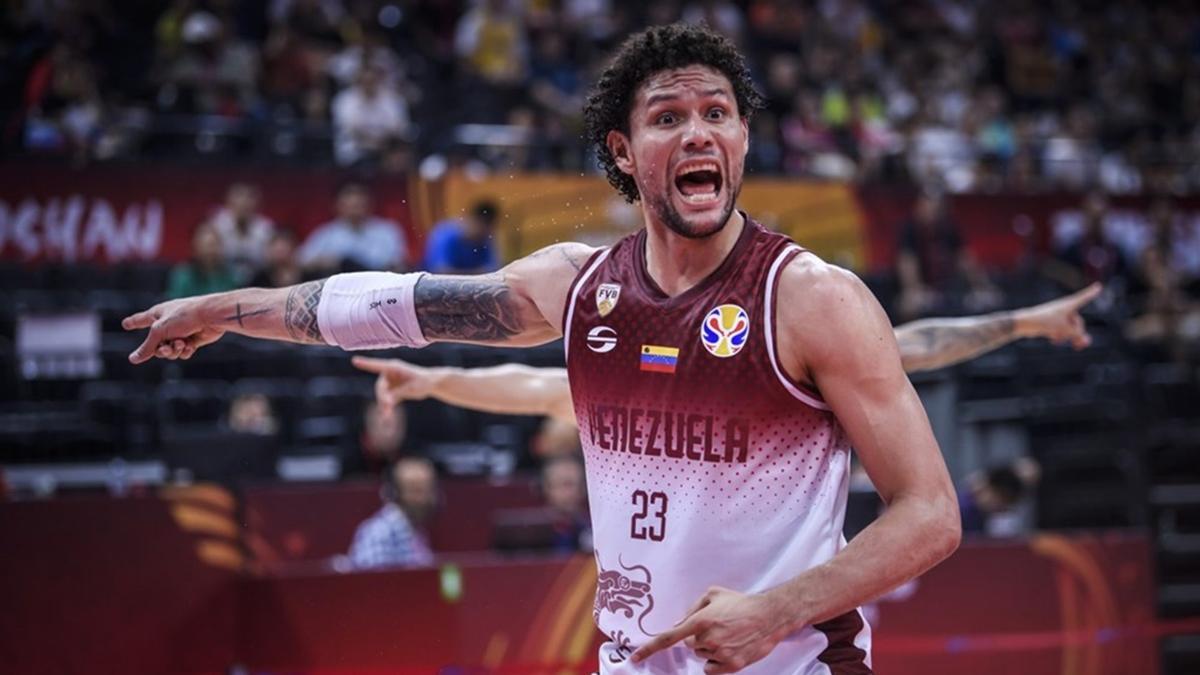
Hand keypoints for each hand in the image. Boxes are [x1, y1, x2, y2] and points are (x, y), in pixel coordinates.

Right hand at [123, 298, 225, 362]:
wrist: (211, 316)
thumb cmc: (183, 317)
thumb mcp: (159, 332)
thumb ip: (147, 347)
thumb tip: (133, 359)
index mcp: (158, 314)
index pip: (141, 319)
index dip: (133, 322)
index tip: (125, 324)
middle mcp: (168, 323)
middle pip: (156, 344)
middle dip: (160, 350)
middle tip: (166, 348)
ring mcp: (181, 332)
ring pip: (170, 350)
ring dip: (174, 351)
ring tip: (180, 344)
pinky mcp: (193, 339)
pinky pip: (183, 352)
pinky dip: (185, 351)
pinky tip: (190, 345)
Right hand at [351, 356, 435, 420]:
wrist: (431, 384)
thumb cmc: (422, 382)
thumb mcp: (411, 388)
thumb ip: (398, 393)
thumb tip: (386, 402)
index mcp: (394, 367)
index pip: (377, 365)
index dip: (366, 364)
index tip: (355, 360)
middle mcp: (390, 374)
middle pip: (380, 386)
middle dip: (382, 397)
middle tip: (386, 407)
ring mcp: (390, 382)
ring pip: (382, 395)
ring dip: (384, 404)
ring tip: (386, 416)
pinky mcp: (393, 391)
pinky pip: (387, 400)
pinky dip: (387, 408)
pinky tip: (386, 418)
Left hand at [631, 586, 788, 673]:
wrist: (769, 616)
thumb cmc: (740, 603)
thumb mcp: (713, 594)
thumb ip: (692, 608)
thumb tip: (678, 624)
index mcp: (700, 620)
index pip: (669, 637)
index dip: (649, 648)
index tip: (635, 657)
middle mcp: (707, 639)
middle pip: (690, 646)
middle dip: (698, 638)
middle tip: (717, 627)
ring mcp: (720, 654)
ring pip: (702, 656)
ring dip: (709, 649)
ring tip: (728, 635)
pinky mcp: (732, 665)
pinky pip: (711, 669)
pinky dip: (716, 662)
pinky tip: (729, 648)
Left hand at [1013, 282, 1101, 348]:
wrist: (1023, 324)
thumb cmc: (1044, 322)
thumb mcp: (1064, 329)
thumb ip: (1077, 335)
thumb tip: (1087, 341)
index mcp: (1068, 305)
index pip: (1083, 298)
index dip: (1091, 293)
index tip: (1099, 286)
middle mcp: (1063, 309)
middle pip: (1077, 322)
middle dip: (1078, 333)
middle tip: (1079, 345)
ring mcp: (1057, 316)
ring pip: (1069, 328)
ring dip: (1070, 337)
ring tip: (1074, 346)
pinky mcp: (1051, 323)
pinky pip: (1061, 331)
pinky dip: (1061, 336)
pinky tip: (1053, 340)